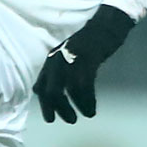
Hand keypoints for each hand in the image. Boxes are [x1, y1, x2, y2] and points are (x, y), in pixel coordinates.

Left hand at [33, 5, 134, 122]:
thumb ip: (55, 73)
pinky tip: (92, 108)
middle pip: (51, 91)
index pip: (40, 87)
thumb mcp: (66, 58)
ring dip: (76, 106)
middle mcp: (57, 61)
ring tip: (86, 115)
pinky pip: (84, 86)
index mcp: (51, 61)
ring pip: (68, 91)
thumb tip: (41, 91)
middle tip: (70, 120)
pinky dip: (87, 100)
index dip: (45, 105)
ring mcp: (72, 60)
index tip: (51, 118)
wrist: (105, 27)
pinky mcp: (87, 60)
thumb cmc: (87, 45)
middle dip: (59, 109)